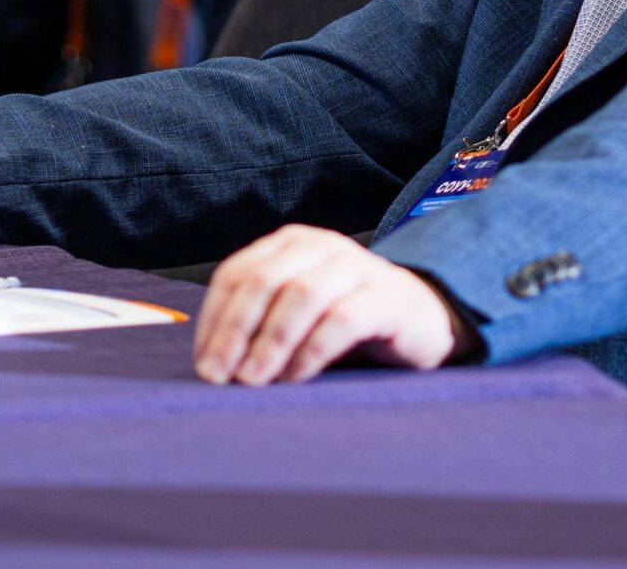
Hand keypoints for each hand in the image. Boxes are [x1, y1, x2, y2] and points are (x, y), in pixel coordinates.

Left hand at [192, 225, 476, 385]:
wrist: (422, 316)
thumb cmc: (345, 319)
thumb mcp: (298, 314)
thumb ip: (261, 325)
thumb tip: (212, 366)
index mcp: (290, 244)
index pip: (236, 274)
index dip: (215, 320)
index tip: (204, 365)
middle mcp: (321, 246)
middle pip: (263, 281)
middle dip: (235, 331)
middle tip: (219, 377)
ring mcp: (357, 266)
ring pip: (301, 295)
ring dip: (271, 341)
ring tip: (253, 381)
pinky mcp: (387, 296)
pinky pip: (343, 319)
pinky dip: (313, 350)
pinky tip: (297, 378)